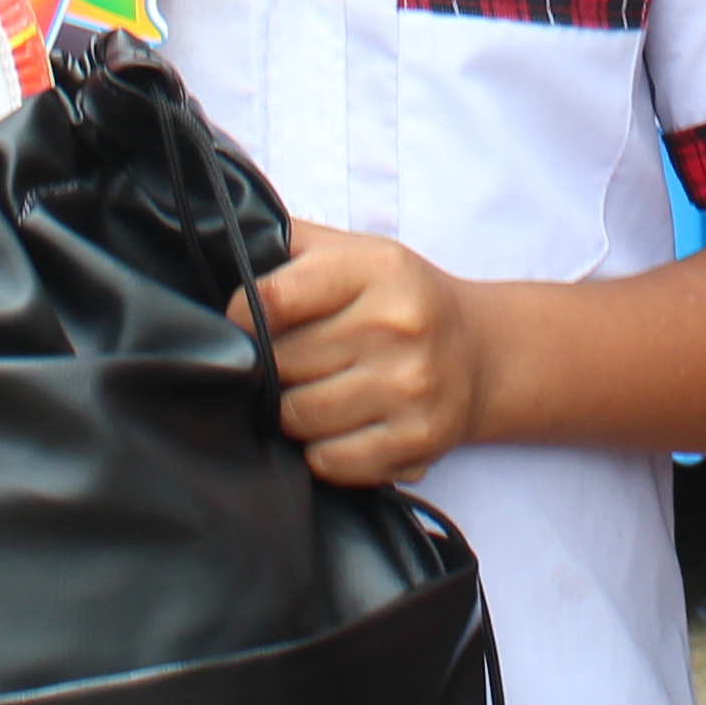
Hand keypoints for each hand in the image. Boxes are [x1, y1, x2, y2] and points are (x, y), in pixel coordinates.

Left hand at [245, 227, 495, 486]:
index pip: (274, 299)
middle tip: (285, 362)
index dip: (242, 317)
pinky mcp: (416, 441)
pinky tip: (336, 426)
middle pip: (281, 363)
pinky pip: (328, 461)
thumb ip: (290, 243)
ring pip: (297, 416)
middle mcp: (398, 327)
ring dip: (291, 411)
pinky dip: (320, 450)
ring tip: (310, 392)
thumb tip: (224, 248)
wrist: (481, 353)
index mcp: (377, 269)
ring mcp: (410, 388)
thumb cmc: (401, 299)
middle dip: (270, 367)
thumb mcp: (356, 252)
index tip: (242, 324)